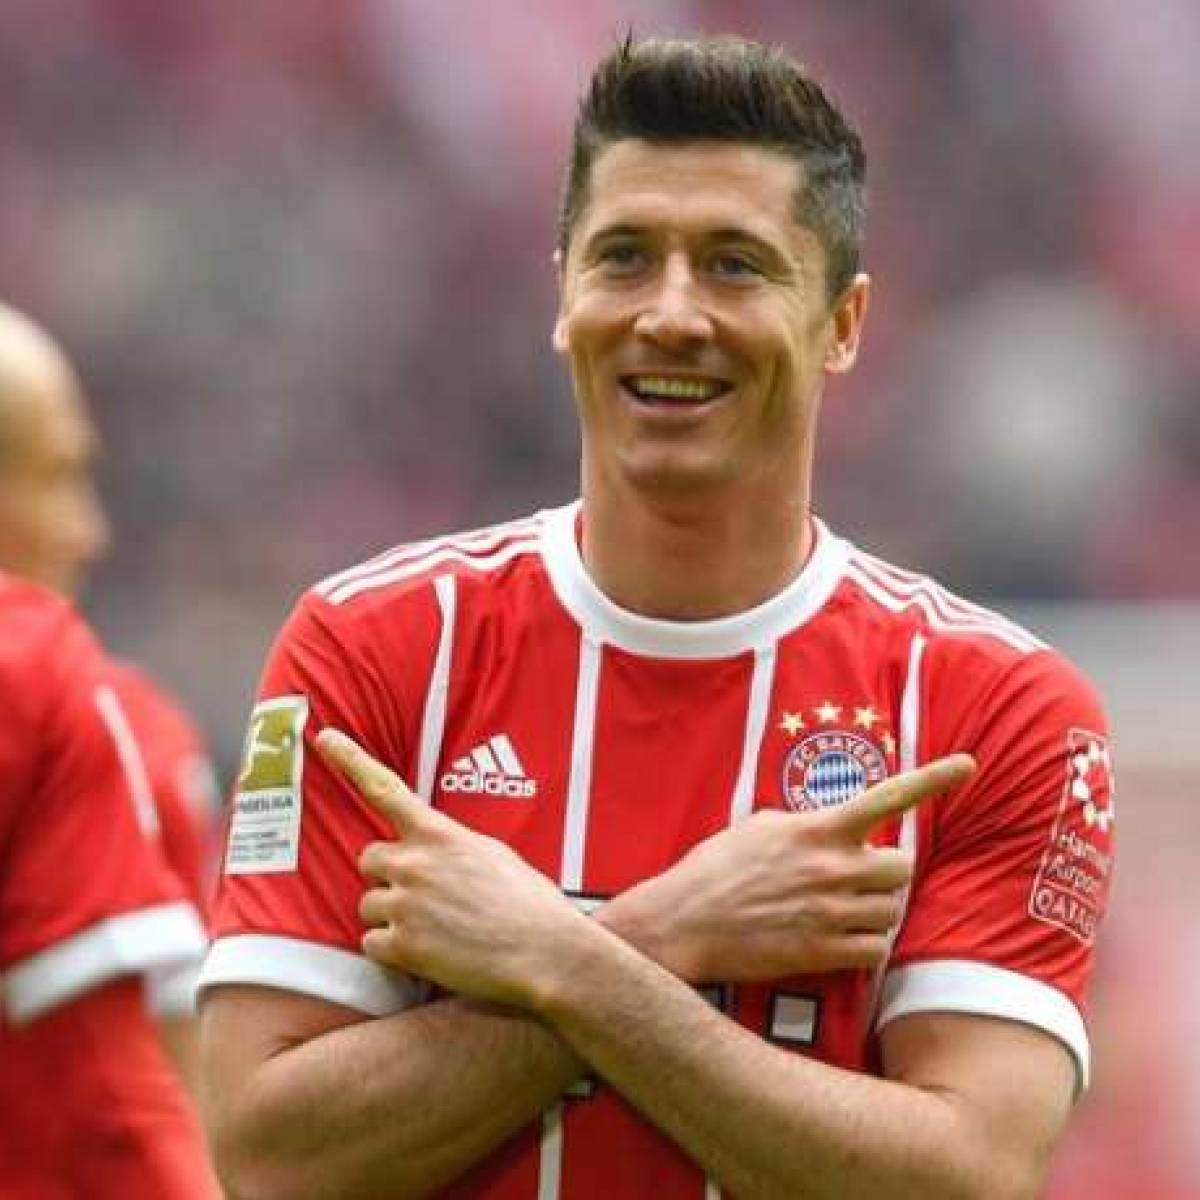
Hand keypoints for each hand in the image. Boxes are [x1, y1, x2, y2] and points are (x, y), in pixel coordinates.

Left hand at [316, 729, 594, 1009]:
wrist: (544, 951)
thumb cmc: (528, 903)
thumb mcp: (493, 854)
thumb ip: (452, 846)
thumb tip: (432, 850)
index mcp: (439, 835)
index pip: (385, 789)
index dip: (351, 760)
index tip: (325, 738)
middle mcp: (415, 864)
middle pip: (368, 859)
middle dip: (386, 875)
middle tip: (422, 896)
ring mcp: (405, 905)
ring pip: (368, 905)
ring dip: (391, 916)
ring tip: (436, 929)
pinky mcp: (402, 946)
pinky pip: (372, 944)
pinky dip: (393, 951)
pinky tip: (430, 953)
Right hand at [600, 754, 975, 982]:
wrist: (684, 922)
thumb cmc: (716, 869)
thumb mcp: (758, 827)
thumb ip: (804, 825)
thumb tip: (830, 828)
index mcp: (816, 828)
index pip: (887, 796)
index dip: (932, 779)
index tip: (969, 764)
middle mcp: (831, 867)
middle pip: (902, 868)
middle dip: (888, 875)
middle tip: (860, 880)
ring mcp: (830, 911)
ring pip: (890, 911)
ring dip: (874, 911)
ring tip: (838, 911)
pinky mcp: (823, 952)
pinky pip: (875, 949)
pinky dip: (864, 946)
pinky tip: (836, 940)